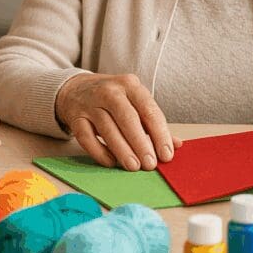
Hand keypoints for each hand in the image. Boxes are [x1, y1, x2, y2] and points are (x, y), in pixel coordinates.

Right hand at [56, 73, 181, 170]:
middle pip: (127, 118)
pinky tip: (111, 162)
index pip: (149, 110)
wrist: (76, 89)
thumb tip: (176, 145)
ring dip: (122, 150)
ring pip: (107, 128)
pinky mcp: (76, 117)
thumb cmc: (113, 100)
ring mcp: (90, 104)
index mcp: (130, 85)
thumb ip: (154, 123)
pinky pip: (87, 137)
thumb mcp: (134, 103)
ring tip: (133, 167)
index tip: (167, 154)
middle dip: (141, 143)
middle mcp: (110, 91)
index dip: (160, 134)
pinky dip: (99, 152)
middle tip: (150, 164)